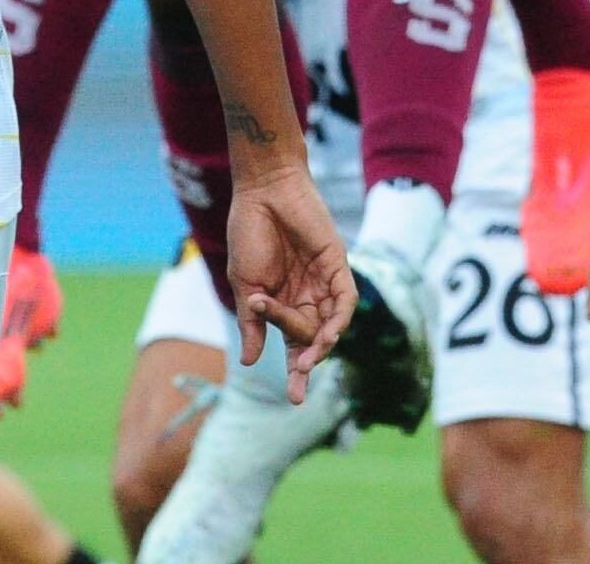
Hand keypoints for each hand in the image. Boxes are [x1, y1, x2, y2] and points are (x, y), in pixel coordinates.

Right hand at [221, 166, 352, 402]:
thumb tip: (248, 362)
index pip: (294, 345)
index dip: (296, 372)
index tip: (294, 399)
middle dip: (306, 362)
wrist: (263, 191)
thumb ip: (251, 322)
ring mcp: (324, 282)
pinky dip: (338, 320)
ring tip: (306, 361)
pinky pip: (344, 300)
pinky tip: (327, 336)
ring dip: (321, 346)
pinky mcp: (337, 266)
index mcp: (283, 303)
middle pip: (311, 339)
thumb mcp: (244, 284)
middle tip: (298, 380)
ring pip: (330, 325)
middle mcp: (307, 297)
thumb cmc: (248, 232)